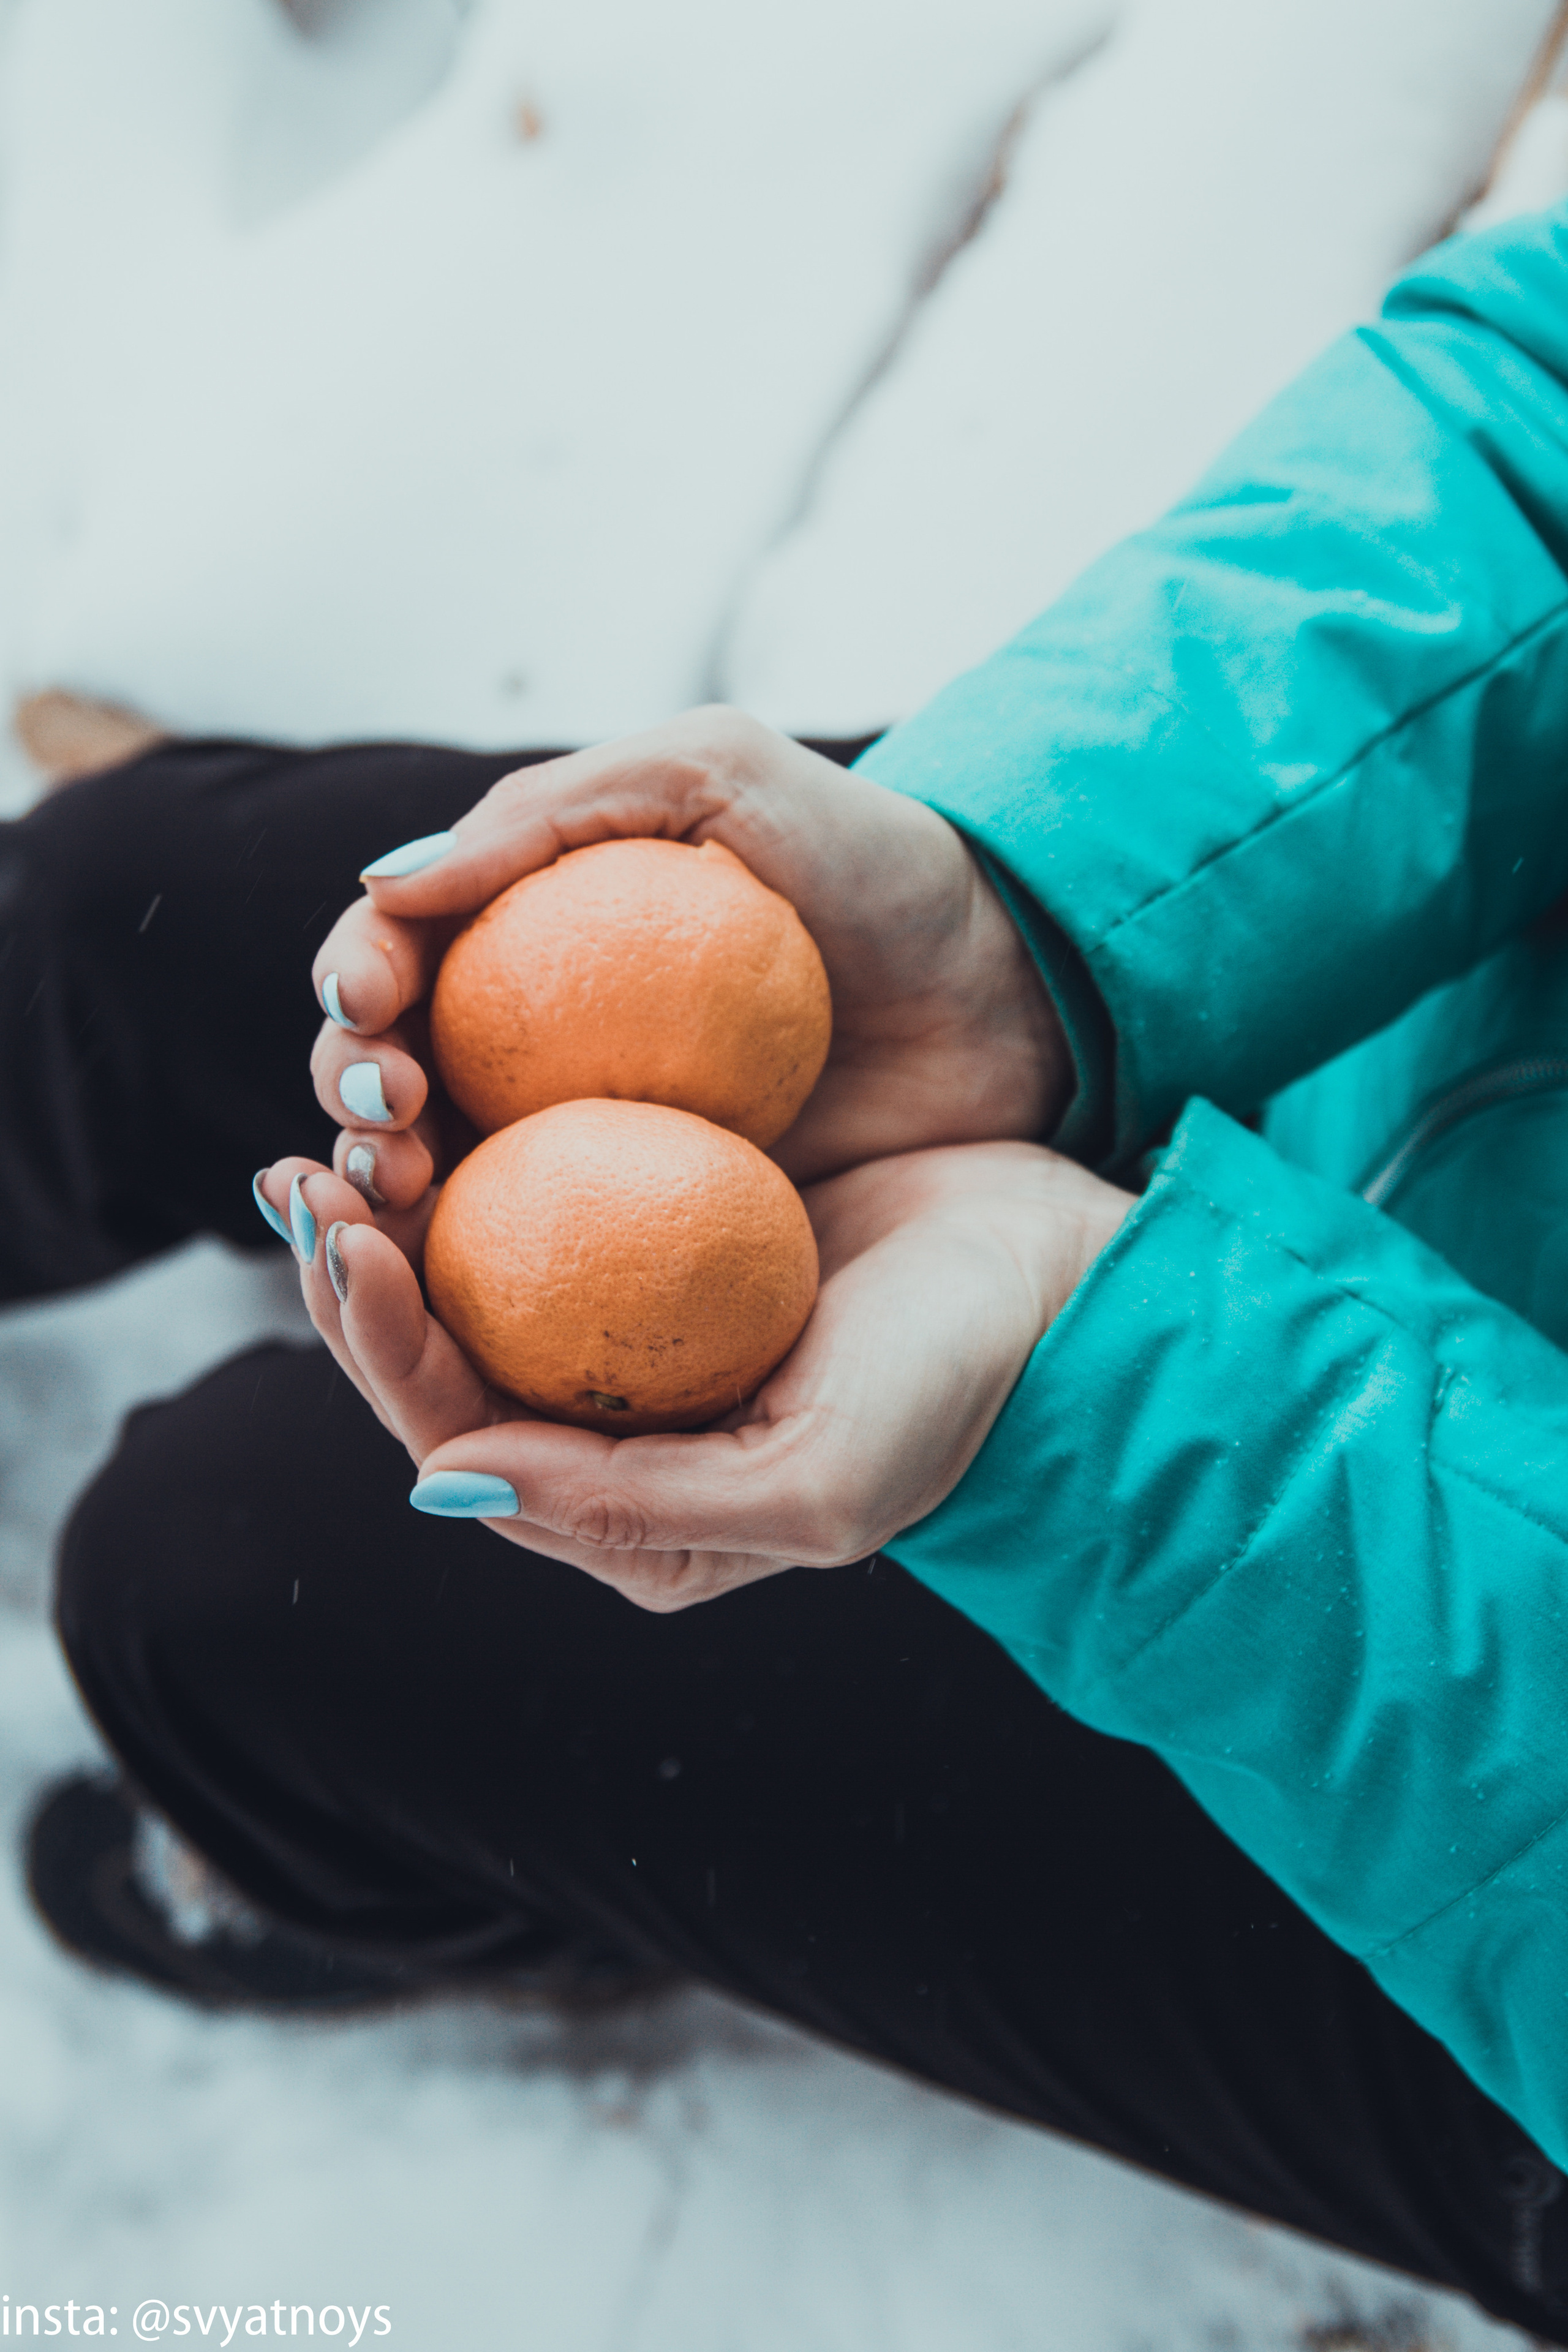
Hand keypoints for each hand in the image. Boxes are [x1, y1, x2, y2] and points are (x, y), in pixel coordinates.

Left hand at [258, 1141, 1131, 1611]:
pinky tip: (440, 1080)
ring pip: (477, 1280)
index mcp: (629, 1524)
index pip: (458, 1441)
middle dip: (354, 1272)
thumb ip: (630, 1507)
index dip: (380, 1345)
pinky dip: (482, 1150)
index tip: (345, 1235)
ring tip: (346, 1117)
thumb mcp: (812, 1482)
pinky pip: (546, 1200)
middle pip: (440, 1361)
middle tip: (304, 1168)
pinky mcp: (665, 1247)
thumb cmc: (953, 1392)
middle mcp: (612, 1442)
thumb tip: (444, 1481)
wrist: (1060, 1281)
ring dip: (398, 1205)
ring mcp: (637, 1341)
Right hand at [305, 706, 1070, 1206]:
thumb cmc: (871, 864)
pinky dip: (479, 1263)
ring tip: (405, 1192)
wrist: (1008, 993)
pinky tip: (465, 1268)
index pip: (402, 955)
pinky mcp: (651, 1224)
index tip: (379, 1008)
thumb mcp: (717, 775)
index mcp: (539, 925)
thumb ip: (549, 813)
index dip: (360, 982)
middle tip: (394, 1116)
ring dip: (386, 1183)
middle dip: (353, 1090)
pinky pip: (540, 1251)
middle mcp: (545, 1033)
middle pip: (393, 1068)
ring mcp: (592, 1135)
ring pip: (443, 1171)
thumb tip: (386, 887)